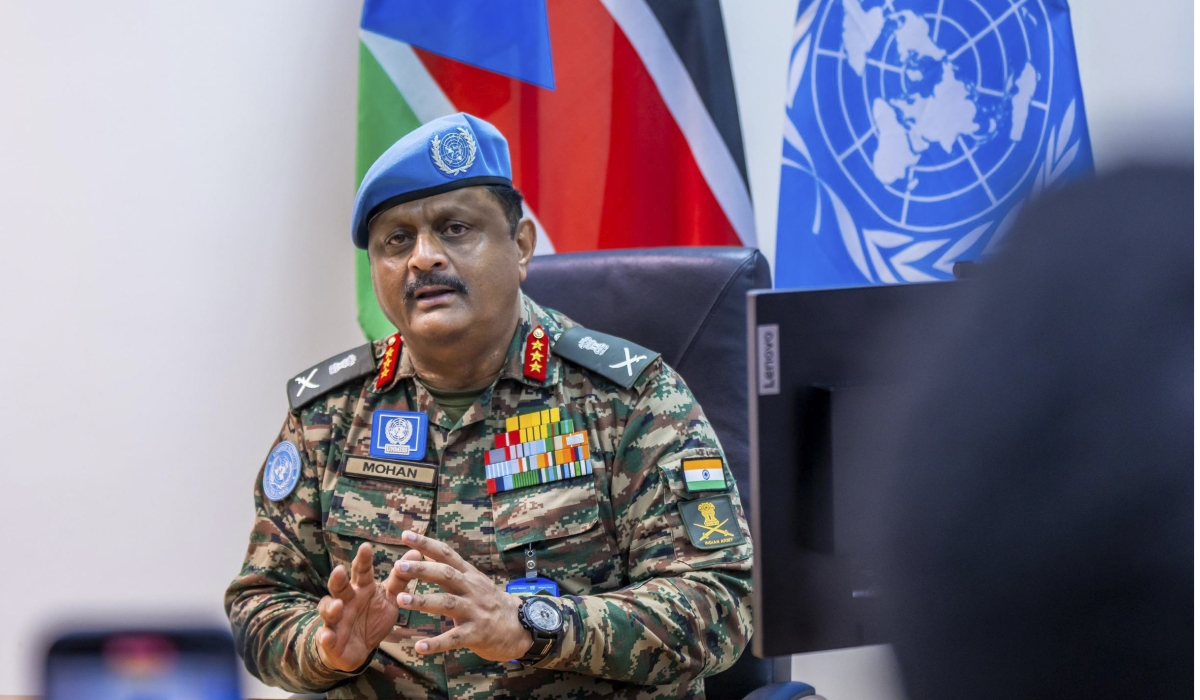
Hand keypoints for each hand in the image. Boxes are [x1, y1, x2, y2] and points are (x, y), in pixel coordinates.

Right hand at [315, 542, 422, 670]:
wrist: (358, 649)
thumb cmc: (373, 617)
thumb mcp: (390, 598)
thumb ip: (400, 578)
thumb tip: (416, 551)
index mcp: (361, 588)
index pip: (362, 571)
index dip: (363, 560)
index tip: (366, 547)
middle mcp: (346, 600)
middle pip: (340, 587)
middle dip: (338, 579)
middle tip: (339, 570)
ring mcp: (336, 619)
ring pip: (329, 610)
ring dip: (331, 607)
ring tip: (338, 605)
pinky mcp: (330, 639)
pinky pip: (326, 637)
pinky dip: (325, 637)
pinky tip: (326, 636)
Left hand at [393, 530, 534, 661]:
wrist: (522, 626)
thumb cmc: (491, 602)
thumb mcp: (475, 581)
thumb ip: (452, 569)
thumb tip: (427, 552)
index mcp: (469, 575)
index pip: (446, 554)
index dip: (426, 544)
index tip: (406, 535)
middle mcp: (472, 589)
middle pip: (446, 575)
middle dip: (421, 570)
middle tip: (399, 566)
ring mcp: (475, 611)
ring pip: (447, 603)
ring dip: (423, 601)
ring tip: (401, 599)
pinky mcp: (476, 634)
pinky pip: (453, 638)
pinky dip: (436, 644)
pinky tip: (419, 647)